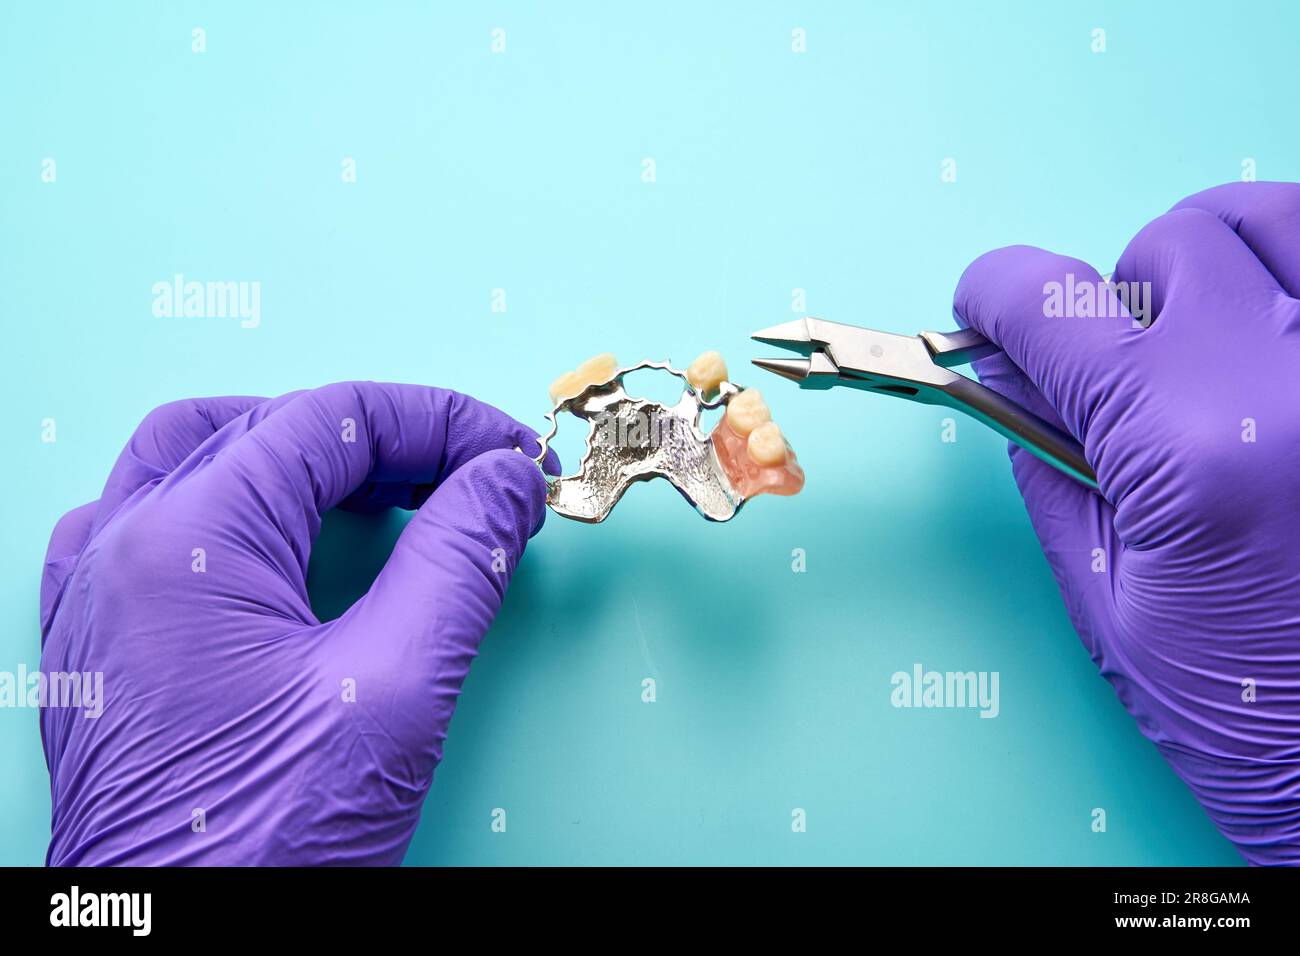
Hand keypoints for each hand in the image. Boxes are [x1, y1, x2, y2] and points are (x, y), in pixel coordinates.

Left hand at [39, 383, 557, 864]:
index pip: (329, 418)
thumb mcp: (395, 690)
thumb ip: (458, 560)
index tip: (508, 455)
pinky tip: (280, 537)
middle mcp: (123, 548)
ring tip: (388, 491)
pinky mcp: (103, 644)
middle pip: (267, 428)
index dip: (437, 422)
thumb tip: (502, 481)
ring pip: (200, 459)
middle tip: (468, 474)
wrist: (181, 949)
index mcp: (186, 541)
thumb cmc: (263, 844)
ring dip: (302, 456)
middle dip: (381, 436)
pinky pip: (152, 521)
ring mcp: (99, 595)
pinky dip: (232, 502)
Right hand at [953, 182, 1299, 864]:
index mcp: (1188, 445)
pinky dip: (1294, 280)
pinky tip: (1275, 340)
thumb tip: (1018, 386)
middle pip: (1172, 244)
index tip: (981, 303)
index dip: (996, 292)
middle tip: (1113, 367)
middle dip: (1117, 295)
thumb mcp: (1110, 606)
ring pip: (1278, 218)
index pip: (1059, 306)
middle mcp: (1294, 381)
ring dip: (1218, 257)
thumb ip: (1053, 473)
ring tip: (1205, 329)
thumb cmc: (1257, 721)